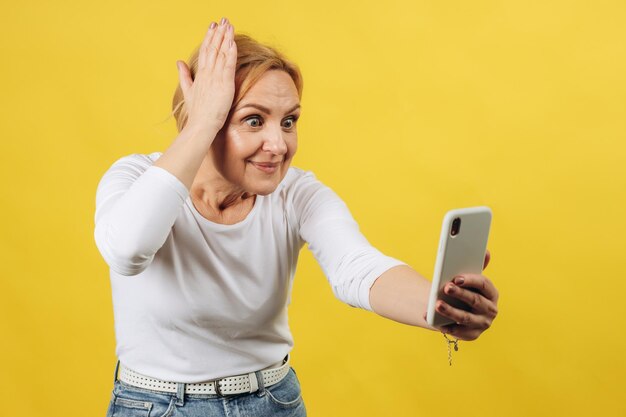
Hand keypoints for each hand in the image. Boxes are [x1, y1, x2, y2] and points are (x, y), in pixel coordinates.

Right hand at [176, 18, 236, 135]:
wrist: (201, 125)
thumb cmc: (197, 112)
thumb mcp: (188, 91)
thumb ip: (184, 76)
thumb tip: (178, 62)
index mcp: (200, 75)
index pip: (205, 52)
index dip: (209, 38)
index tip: (212, 26)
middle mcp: (207, 74)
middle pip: (212, 48)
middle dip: (218, 33)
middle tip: (222, 20)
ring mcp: (215, 78)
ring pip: (220, 54)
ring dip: (225, 38)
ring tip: (229, 25)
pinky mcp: (224, 84)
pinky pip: (228, 65)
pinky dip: (230, 53)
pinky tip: (233, 42)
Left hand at [433, 250, 498, 340]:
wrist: (458, 309)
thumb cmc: (464, 290)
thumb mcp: (470, 279)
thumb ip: (477, 265)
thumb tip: (486, 251)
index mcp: (491, 293)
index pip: (484, 284)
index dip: (470, 280)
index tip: (456, 277)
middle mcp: (490, 309)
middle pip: (475, 300)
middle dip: (460, 294)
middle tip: (445, 288)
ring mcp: (482, 324)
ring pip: (465, 317)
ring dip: (451, 311)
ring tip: (436, 305)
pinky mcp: (472, 335)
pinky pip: (458, 332)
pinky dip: (445, 326)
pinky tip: (433, 320)